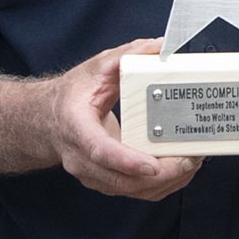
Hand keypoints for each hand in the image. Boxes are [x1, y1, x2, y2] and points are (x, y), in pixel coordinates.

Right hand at [47, 41, 199, 200]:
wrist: (47, 122)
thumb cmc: (69, 99)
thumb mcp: (93, 70)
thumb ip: (124, 56)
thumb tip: (156, 46)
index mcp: (77, 129)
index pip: (101, 151)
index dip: (128, 161)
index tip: (151, 165)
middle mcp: (82, 159)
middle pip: (123, 180)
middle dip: (161, 174)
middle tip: (189, 159)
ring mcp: (93, 175)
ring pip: (133, 190)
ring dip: (166, 182)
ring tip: (191, 162)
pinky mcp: (106, 182)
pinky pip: (136, 192)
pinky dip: (161, 185)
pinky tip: (179, 171)